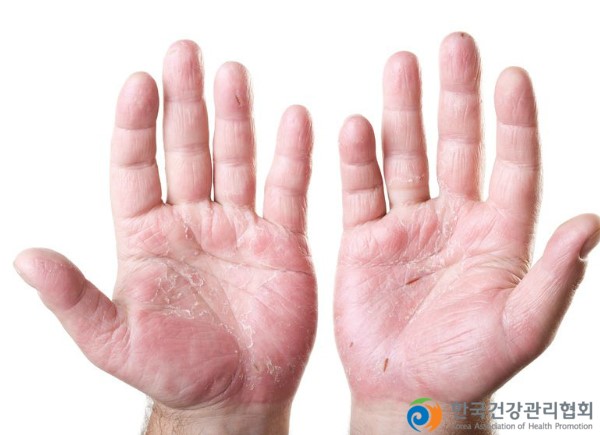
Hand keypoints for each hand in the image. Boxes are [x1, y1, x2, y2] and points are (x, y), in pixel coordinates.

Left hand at [14, 41, 316, 431]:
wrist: (235, 397)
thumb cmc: (173, 371)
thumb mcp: (112, 341)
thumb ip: (73, 298)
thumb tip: (26, 258)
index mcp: (146, 237)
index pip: (135, 167)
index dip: (134, 127)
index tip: (138, 84)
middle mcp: (191, 222)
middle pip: (185, 149)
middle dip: (185, 102)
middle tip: (184, 54)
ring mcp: (238, 228)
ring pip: (235, 159)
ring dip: (234, 117)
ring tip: (232, 73)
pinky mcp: (281, 242)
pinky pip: (288, 191)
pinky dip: (293, 156)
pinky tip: (295, 120)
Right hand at [334, 32, 598, 428]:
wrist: (408, 393)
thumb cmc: (468, 367)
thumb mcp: (522, 328)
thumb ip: (554, 276)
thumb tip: (591, 222)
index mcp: (499, 236)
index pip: (513, 165)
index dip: (514, 122)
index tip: (511, 76)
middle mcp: (455, 221)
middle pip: (458, 145)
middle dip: (456, 96)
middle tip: (455, 45)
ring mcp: (409, 227)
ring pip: (406, 156)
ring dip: (403, 112)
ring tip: (401, 65)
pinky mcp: (367, 241)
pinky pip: (362, 191)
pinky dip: (358, 160)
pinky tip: (356, 125)